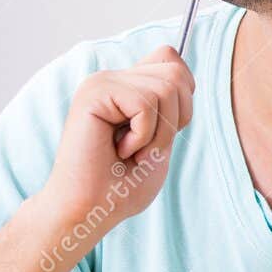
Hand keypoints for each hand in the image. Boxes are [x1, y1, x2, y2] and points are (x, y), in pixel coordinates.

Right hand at [37, 46, 194, 235]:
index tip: (158, 134)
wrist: (89, 210)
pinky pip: (146, 104)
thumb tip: (179, 68)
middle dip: (175, 119)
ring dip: (158, 133)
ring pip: (166, 87)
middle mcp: (112, 78)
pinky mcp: (93, 93)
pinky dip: (143, 136)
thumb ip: (171, 103)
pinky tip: (119, 149)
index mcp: (126, 87)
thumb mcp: (161, 139)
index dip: (181, 99)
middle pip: (176, 72)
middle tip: (145, 147)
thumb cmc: (121, 186)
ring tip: (131, 151)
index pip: (171, 60)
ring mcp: (101, 82)